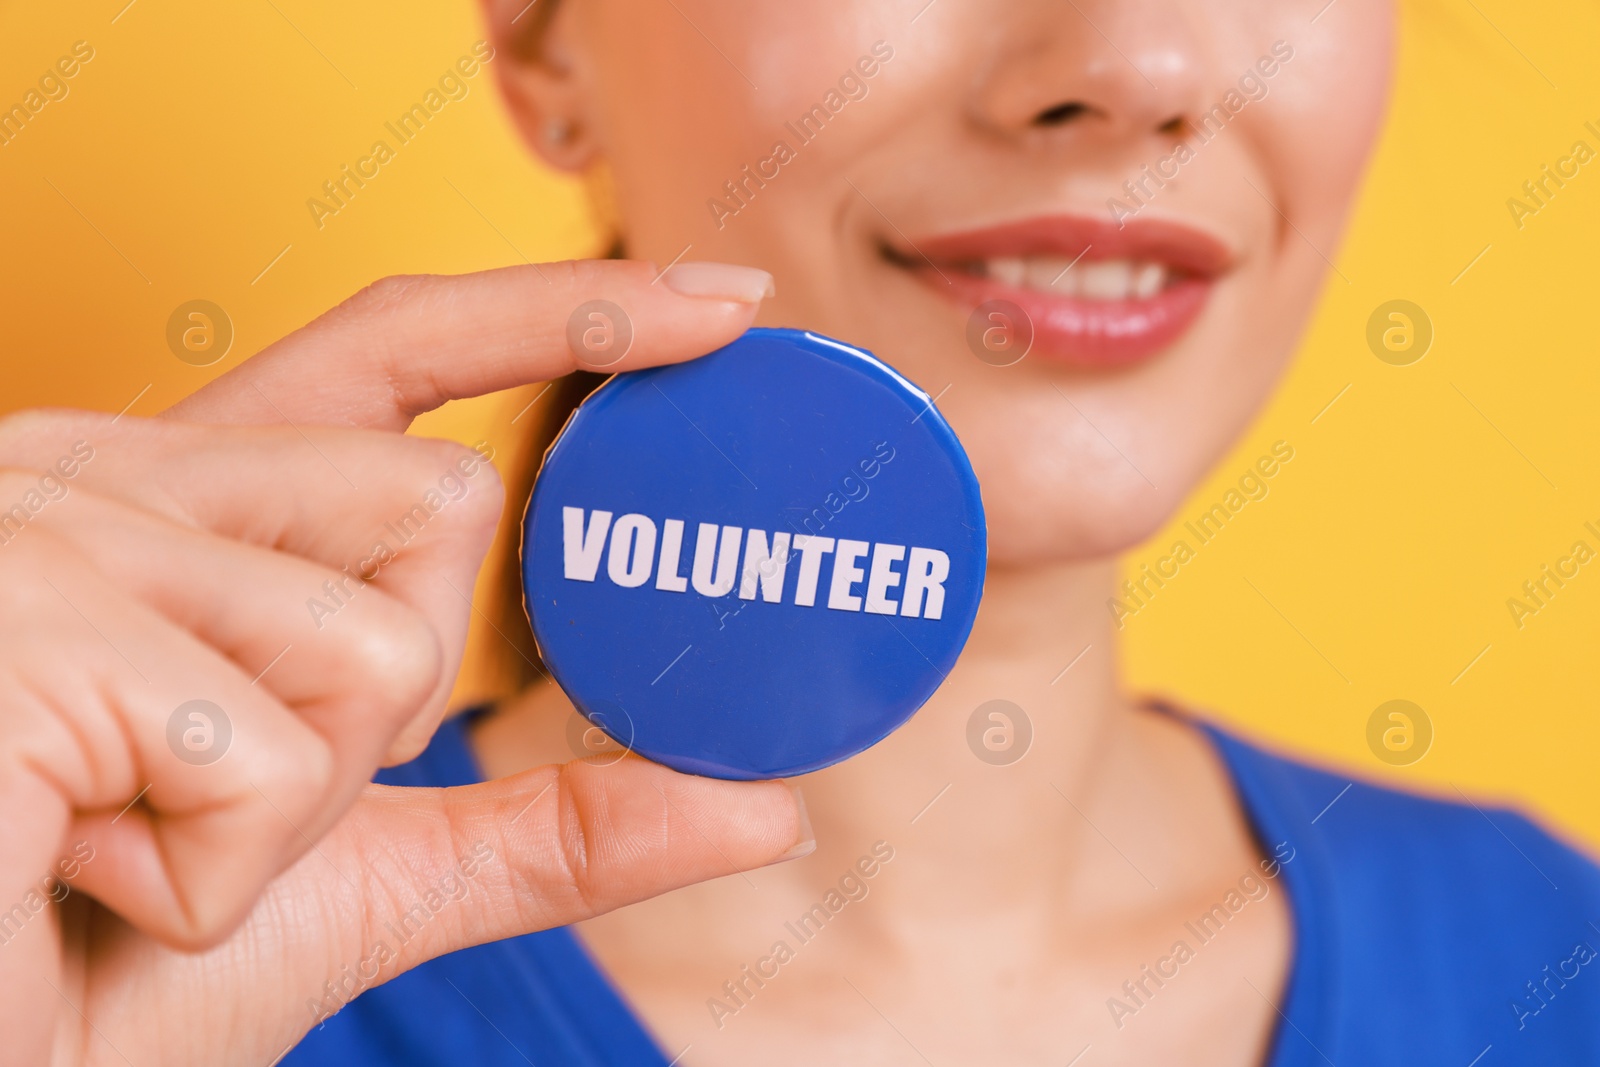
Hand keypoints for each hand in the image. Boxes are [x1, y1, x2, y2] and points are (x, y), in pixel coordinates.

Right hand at [0, 259, 806, 1065]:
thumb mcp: (363, 871)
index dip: (565, 312)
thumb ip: (556, 827)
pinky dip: (219, 870)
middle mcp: (105, 476)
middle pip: (437, 503)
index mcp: (176, 505)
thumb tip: (768, 809)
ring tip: (127, 842)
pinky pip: (272, 747)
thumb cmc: (102, 975)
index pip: (398, 350)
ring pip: (380, 631)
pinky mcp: (24, 613)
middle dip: (388, 694)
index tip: (728, 299)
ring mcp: (51, 528)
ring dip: (300, 800)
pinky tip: (77, 867)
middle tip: (212, 786)